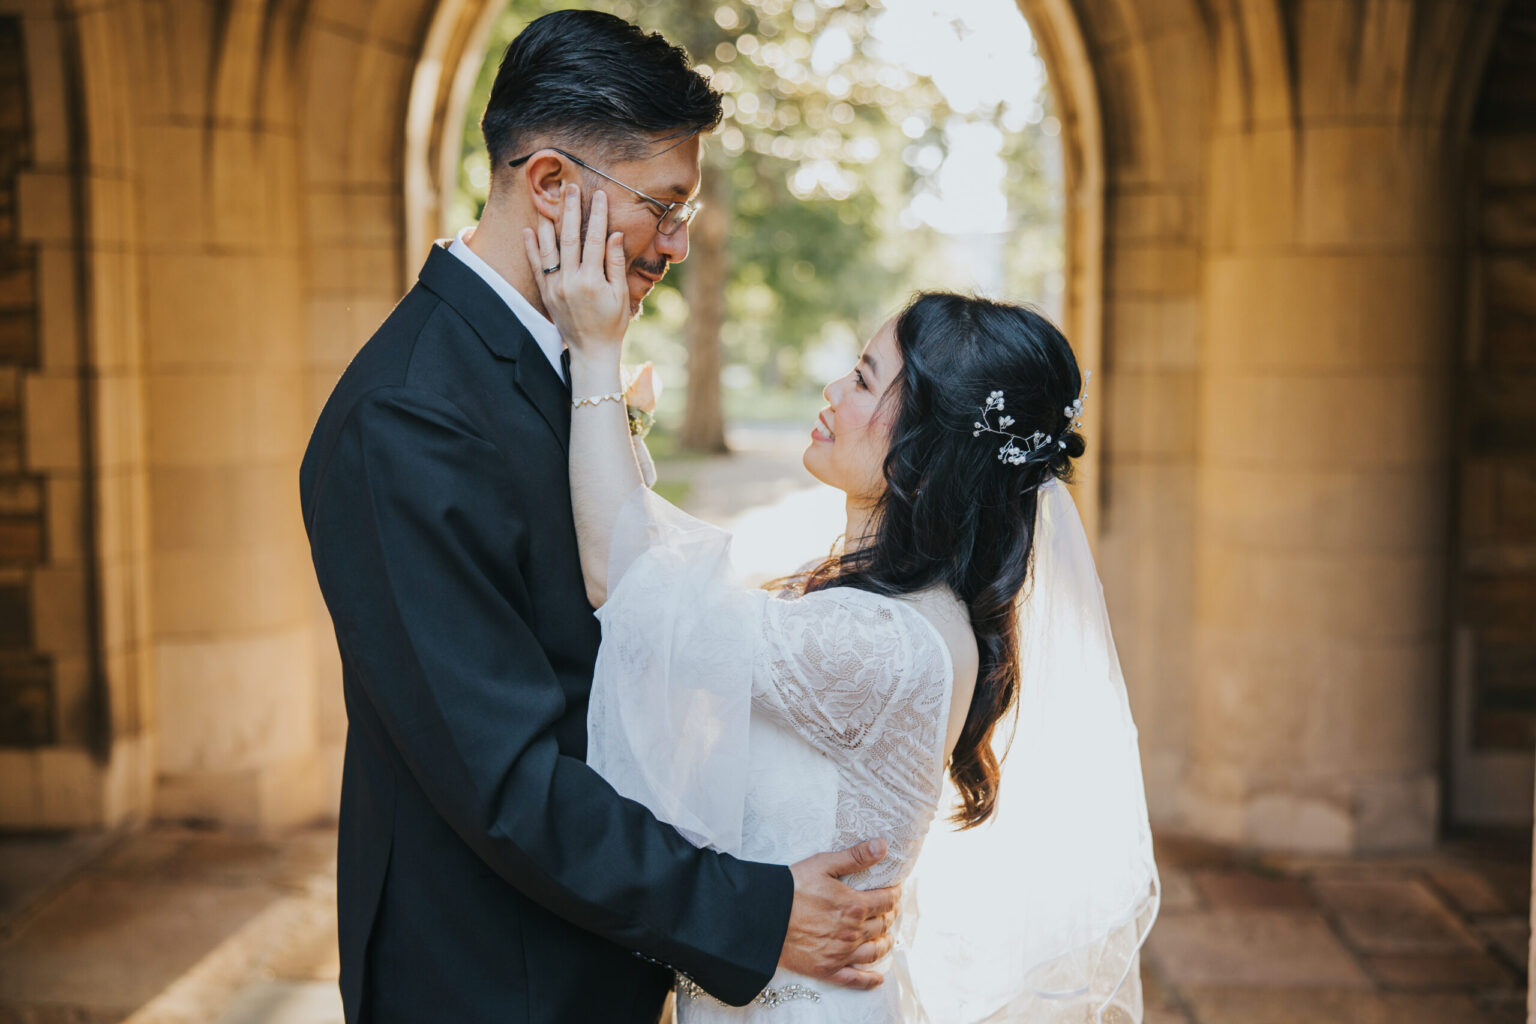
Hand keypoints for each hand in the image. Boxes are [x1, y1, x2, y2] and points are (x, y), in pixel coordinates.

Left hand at [522, 183, 627, 358]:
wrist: (591, 351)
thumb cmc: (612, 324)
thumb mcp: (621, 295)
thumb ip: (614, 264)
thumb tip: (614, 235)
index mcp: (592, 281)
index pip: (596, 240)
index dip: (598, 216)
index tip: (599, 195)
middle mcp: (570, 282)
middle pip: (569, 238)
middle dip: (570, 210)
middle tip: (570, 187)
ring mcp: (555, 287)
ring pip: (548, 248)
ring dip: (547, 222)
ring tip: (546, 200)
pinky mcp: (546, 294)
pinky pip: (536, 267)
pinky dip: (531, 248)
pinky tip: (529, 229)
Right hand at [779, 839, 900, 990]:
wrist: (762, 917)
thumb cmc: (791, 887)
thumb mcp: (823, 864)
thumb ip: (855, 857)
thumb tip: (882, 846)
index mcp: (854, 905)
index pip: (886, 901)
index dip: (894, 895)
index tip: (895, 891)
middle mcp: (853, 932)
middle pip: (882, 925)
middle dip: (890, 916)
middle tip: (890, 911)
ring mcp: (841, 953)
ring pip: (874, 951)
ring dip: (885, 944)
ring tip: (887, 938)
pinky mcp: (827, 969)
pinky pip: (855, 979)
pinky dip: (869, 980)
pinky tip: (877, 978)